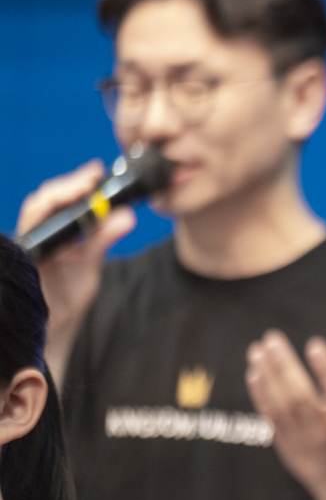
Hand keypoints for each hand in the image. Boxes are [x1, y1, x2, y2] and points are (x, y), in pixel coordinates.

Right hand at [16, 161, 137, 378]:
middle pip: (44, 200)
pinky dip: (47, 224)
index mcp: (51, 231)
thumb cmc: (66, 294)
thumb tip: (128, 214)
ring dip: (60, 199)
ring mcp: (26, 247)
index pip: (59, 199)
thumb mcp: (90, 262)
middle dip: (68, 186)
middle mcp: (35, 234)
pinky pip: (30, 238)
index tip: (98, 170)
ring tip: (85, 189)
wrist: (53, 329)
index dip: (76, 182)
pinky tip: (68, 218)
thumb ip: (104, 237)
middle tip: (92, 178)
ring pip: (35, 213)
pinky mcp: (23, 261)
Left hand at [245, 331, 325, 498]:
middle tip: (272, 338)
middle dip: (284, 365)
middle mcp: (325, 431)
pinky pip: (269, 415)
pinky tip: (254, 372)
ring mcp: (303, 438)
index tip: (314, 344)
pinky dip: (260, 394)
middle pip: (301, 395)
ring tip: (257, 350)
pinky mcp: (285, 444)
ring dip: (266, 375)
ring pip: (281, 404)